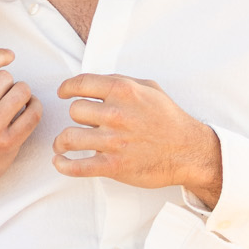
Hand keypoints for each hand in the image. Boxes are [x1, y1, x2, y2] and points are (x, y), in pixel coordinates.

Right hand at [0, 49, 42, 216]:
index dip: (0, 55)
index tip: (8, 56)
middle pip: (5, 77)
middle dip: (5, 82)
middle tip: (1, 92)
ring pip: (22, 91)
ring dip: (21, 92)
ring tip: (17, 98)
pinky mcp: (9, 142)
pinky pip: (33, 114)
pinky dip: (35, 106)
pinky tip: (30, 106)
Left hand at [52, 74, 223, 206]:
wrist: (189, 151)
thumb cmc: (169, 119)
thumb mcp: (149, 88)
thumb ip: (121, 82)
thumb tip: (95, 83)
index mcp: (122, 91)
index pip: (81, 84)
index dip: (67, 88)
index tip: (63, 93)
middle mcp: (115, 114)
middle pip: (74, 111)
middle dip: (76, 117)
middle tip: (81, 123)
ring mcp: (113, 141)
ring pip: (69, 137)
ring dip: (62, 142)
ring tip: (61, 145)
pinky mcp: (113, 166)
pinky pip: (77, 166)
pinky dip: (64, 165)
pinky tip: (60, 162)